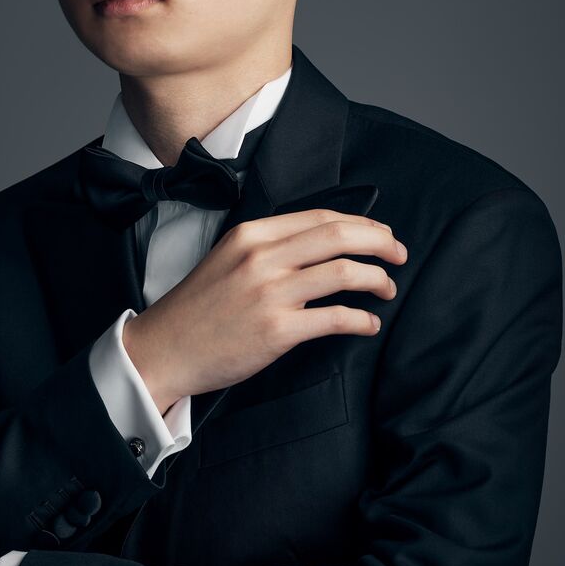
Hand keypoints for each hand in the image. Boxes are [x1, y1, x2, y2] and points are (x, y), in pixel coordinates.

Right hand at [123, 207, 406, 411]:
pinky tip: (368, 324)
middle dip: (380, 243)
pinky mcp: (277, 331)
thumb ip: (270, 246)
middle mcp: (262, 257)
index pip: (320, 217)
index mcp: (252, 234)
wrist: (165, 348)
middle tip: (399, 255)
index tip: (381, 236)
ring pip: (343, 272)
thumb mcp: (229, 257)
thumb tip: (322, 243)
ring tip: (387, 288)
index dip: (360, 224)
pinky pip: (335, 318)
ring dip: (376, 279)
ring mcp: (270, 293)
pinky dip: (361, 320)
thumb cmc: (200, 307)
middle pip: (338, 235)